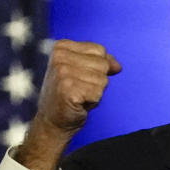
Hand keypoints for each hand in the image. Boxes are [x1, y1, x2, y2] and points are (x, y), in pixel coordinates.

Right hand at [16, 40, 121, 169]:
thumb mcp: (83, 72)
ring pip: (103, 80)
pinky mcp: (68, 89)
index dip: (97, 68)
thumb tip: (118, 66)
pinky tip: (78, 104)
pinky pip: (98, 93)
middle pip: (103, 64)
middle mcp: (59, 57)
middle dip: (97, 81)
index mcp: (61, 47)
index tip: (79, 77)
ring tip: (79, 96)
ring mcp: (62, 73)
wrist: (52, 121)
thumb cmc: (69, 95)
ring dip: (95, 92)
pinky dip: (93, 102)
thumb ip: (101, 63)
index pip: (99, 50)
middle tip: (79, 89)